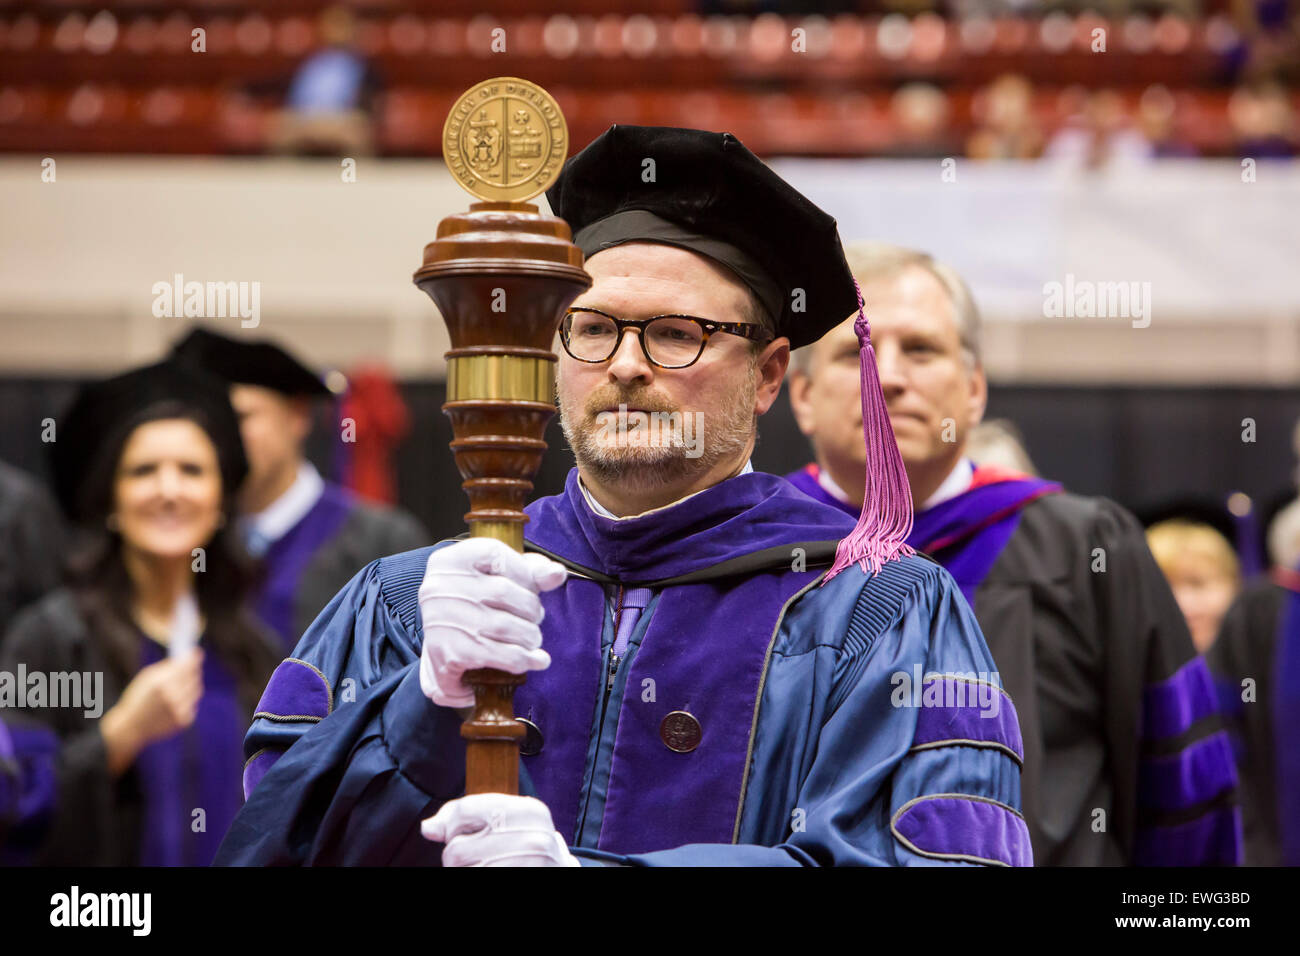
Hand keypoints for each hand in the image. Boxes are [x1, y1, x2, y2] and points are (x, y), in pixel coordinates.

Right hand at [100, 650, 203, 775]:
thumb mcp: (147, 678)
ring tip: (178, 686)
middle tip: (189, 667)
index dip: (194, 658)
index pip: (187, 665)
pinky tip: (174, 703)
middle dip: (192, 670)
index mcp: (161, 683)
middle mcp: (173, 696)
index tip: (197, 653)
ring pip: (196, 689)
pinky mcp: (184, 720)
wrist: (132, 727)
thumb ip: (167, 668)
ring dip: (190, 685)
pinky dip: (186, 700)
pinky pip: (192, 703)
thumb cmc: (138, 698)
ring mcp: (180, 709)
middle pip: (194, 676)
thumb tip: (187, 657)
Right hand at [418, 537, 566, 707]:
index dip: (524, 575)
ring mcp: (444, 621)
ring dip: (530, 636)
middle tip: (534, 620)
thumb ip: (529, 570)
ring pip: (505, 626)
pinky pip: (499, 655)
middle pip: (503, 592)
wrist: (437, 640)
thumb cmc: (475, 600)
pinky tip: (535, 660)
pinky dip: (523, 659)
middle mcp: (442, 587)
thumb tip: (557, 574)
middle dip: (530, 609)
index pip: (497, 556)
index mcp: (453, 560)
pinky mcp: (451, 654)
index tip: (530, 590)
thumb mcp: (497, 576)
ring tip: (532, 639)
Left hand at [421, 793, 579, 866]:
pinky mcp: (517, 877)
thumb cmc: (527, 845)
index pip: (466, 810)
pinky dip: (472, 873)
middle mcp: (531, 839)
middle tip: (475, 857)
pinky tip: (486, 868)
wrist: (558, 870)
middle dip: (456, 856)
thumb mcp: (510, 820)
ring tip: (482, 864)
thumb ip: (468, 815)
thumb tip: (429, 828)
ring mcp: (525, 864)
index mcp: (529, 812)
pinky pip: (474, 875)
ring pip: (460, 868)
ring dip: (463, 869)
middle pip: (457, 848)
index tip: (458, 833)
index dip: (452, 825)